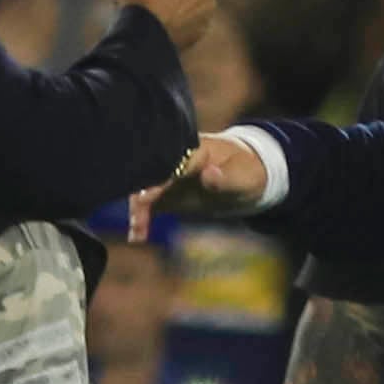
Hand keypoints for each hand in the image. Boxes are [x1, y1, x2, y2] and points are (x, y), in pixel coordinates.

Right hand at [133, 129, 271, 231]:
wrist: (244, 177)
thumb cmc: (247, 171)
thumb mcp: (243, 176)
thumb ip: (225, 178)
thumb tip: (208, 174)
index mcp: (191, 147)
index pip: (167, 160)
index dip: (156, 178)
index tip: (148, 196)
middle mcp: (173, 159)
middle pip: (148, 175)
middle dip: (140, 197)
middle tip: (137, 220)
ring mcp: (167, 176)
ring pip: (144, 192)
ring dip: (138, 211)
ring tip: (137, 234)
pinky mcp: (165, 194)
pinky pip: (148, 206)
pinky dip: (141, 219)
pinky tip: (137, 236)